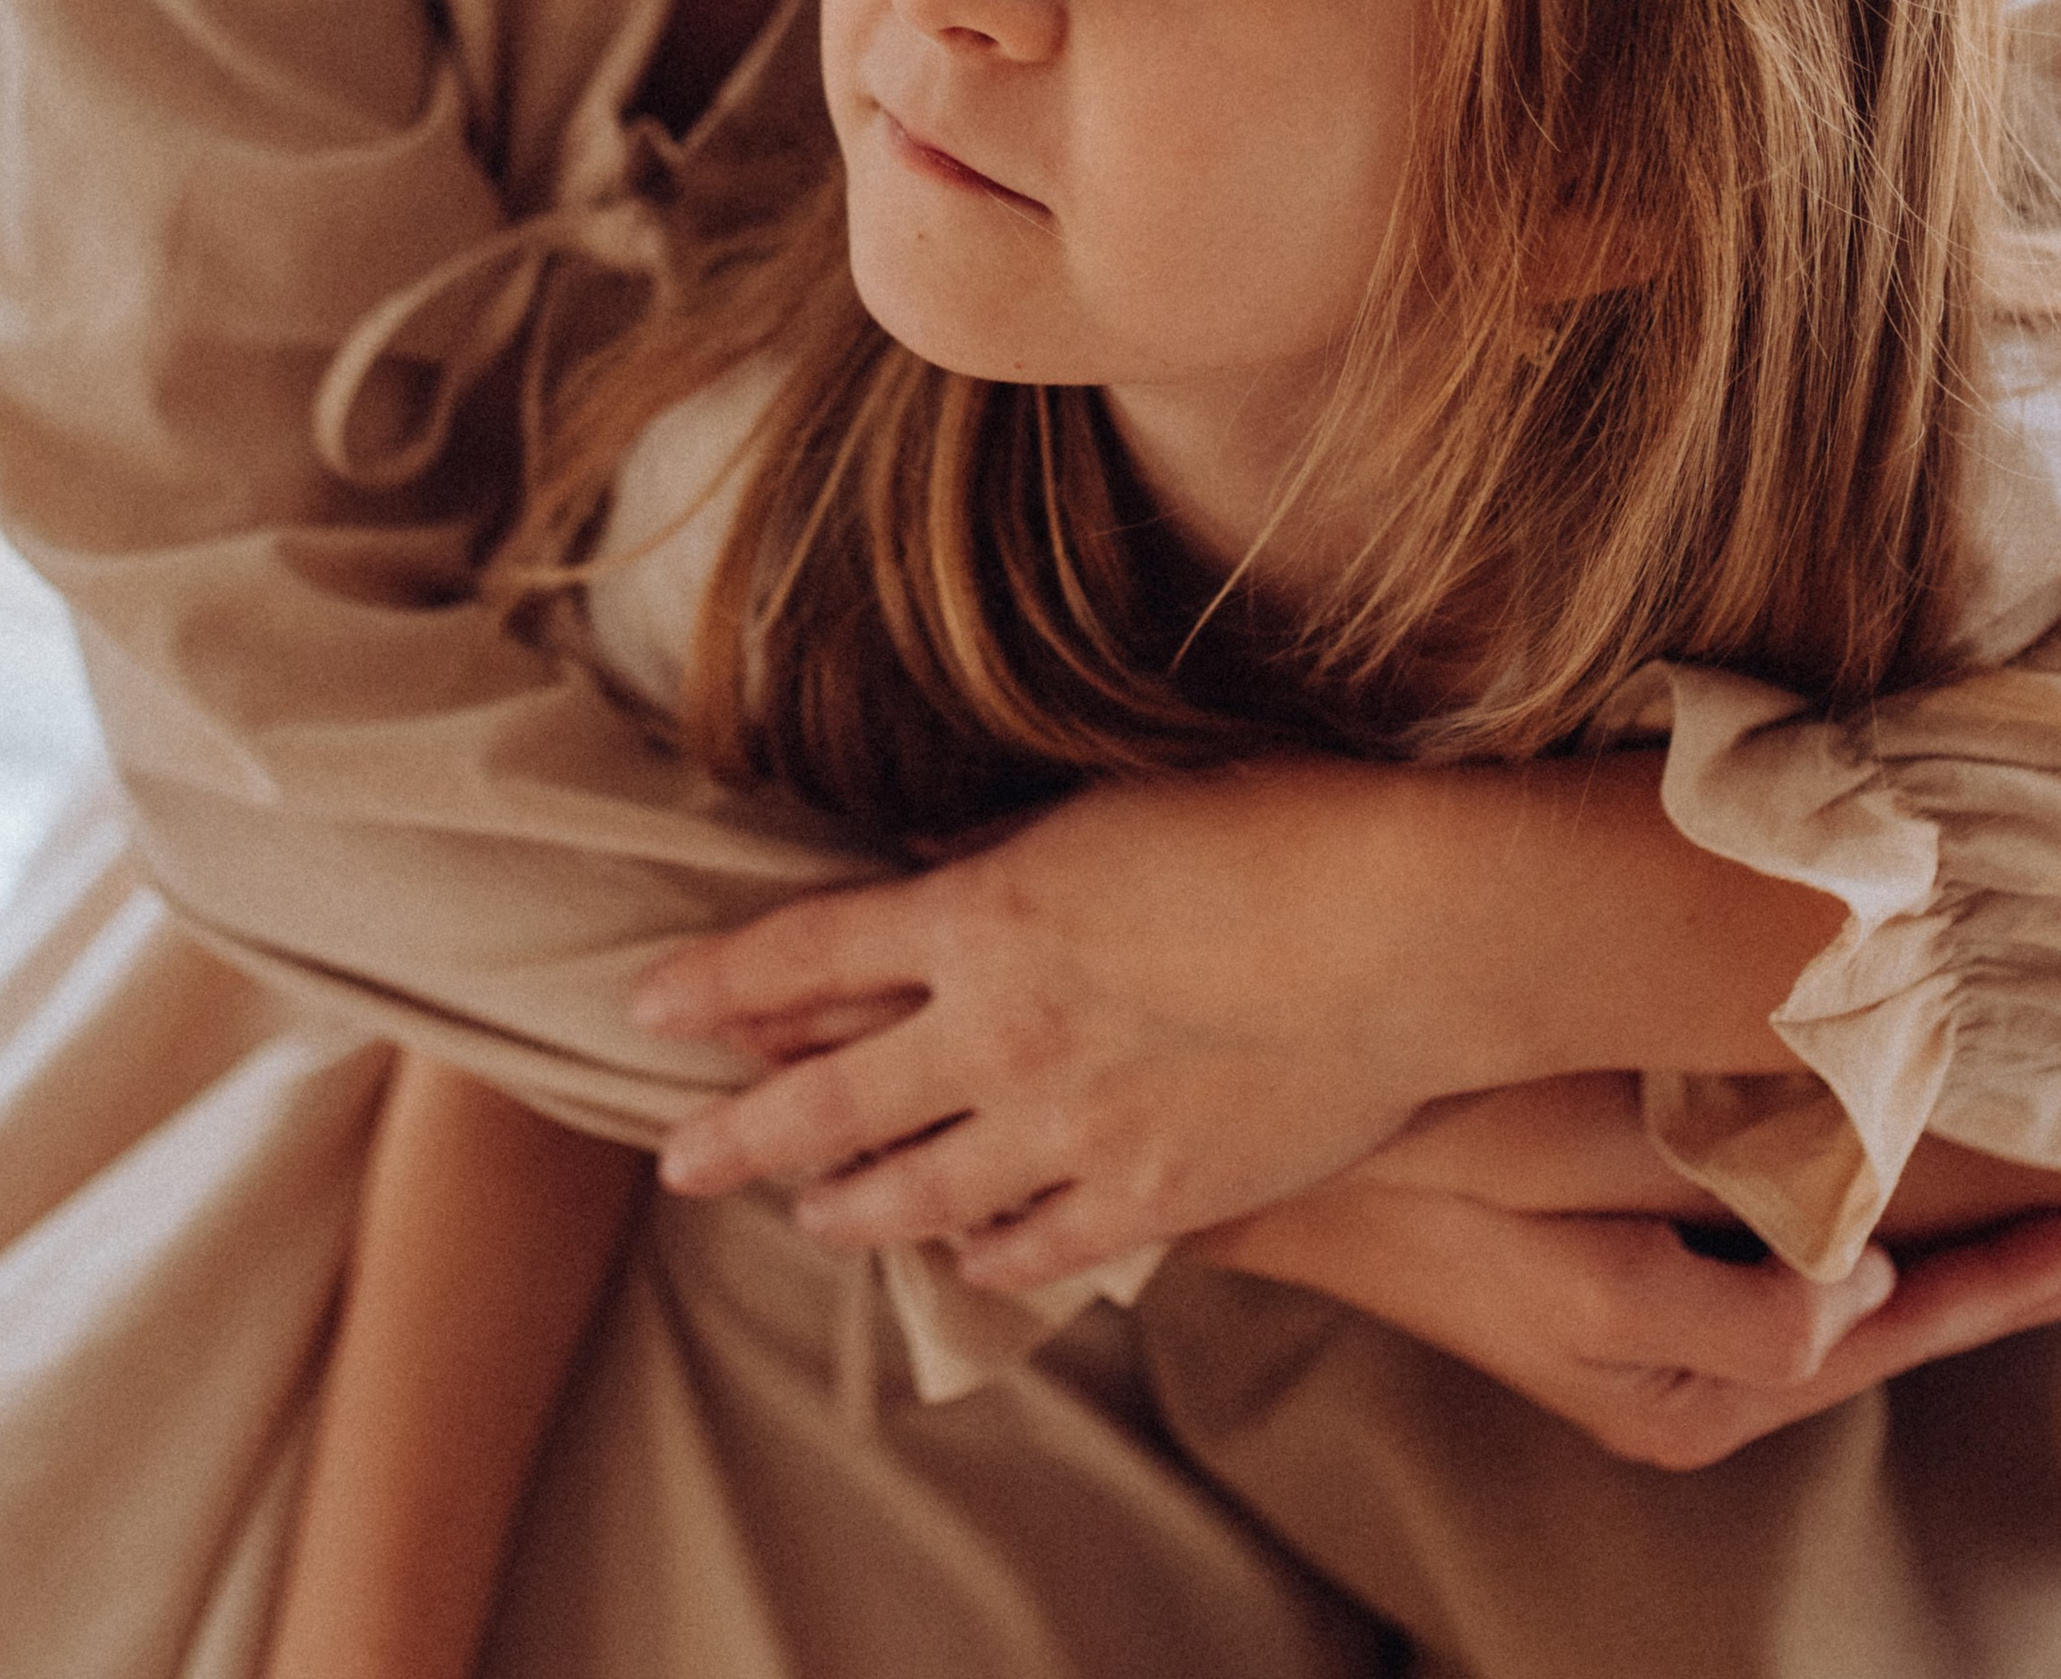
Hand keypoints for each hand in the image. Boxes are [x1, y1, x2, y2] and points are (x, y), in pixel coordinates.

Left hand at [633, 751, 1837, 1284]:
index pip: (799, 957)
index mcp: (978, 918)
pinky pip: (1031, 1248)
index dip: (714, 984)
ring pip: (915, 1193)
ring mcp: (1069, 1131)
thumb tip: (927, 871)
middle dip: (739, 1134)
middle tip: (678, 1160)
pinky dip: (980, 1254)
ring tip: (807, 1211)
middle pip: (825, 1102)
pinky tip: (961, 1256)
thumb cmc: (1275, 827)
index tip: (650, 1005)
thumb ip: (1002, 852)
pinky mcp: (1149, 1199)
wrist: (1410, 929)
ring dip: (845, 1203)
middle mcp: (998, 1036)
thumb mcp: (1109, 805)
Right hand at [1189, 1179, 2060, 1469]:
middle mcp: (1686, 1392)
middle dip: (2005, 1279)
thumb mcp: (1561, 1177)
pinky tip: (1897, 1214)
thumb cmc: (1414, 1155)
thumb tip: (1867, 1273)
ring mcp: (1654, 1365)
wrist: (1275, 1166)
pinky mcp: (1621, 1324)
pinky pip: (1780, 1291)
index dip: (2009, 1266)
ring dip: (1944, 1262)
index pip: (1898, 1315)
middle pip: (1888, 1332)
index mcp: (1686, 1373)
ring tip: (2048, 1227)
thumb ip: (1713, 1231)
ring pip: (1843, 1314)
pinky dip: (1859, 1246)